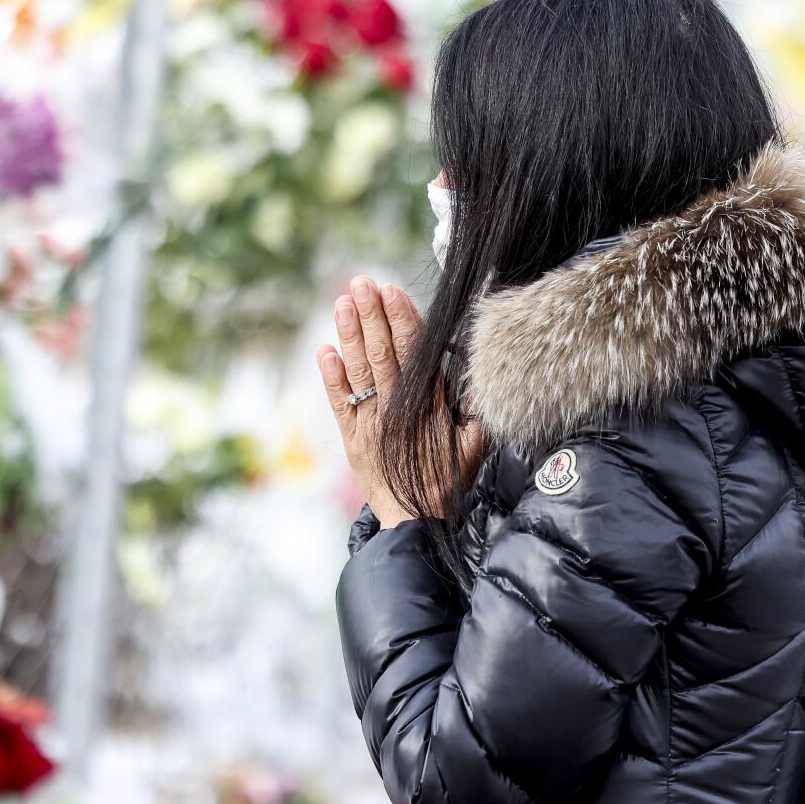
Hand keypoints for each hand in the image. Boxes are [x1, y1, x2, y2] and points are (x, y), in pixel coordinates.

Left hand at [317, 276, 483, 529]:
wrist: (417, 521)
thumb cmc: (450, 479)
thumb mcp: (476, 443)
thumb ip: (476, 407)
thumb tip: (479, 373)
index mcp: (430, 408)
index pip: (415, 354)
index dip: (403, 321)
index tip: (393, 292)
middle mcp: (398, 411)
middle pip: (383, 354)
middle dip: (372, 316)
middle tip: (362, 282)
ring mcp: (372, 424)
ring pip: (360, 371)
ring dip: (350, 334)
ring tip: (343, 301)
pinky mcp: (353, 439)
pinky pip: (339, 403)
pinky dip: (331, 377)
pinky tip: (325, 349)